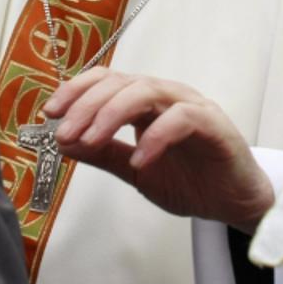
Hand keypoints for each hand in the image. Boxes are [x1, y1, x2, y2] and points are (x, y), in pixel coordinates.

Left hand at [43, 68, 274, 231]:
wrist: (232, 203)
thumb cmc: (190, 181)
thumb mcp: (135, 170)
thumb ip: (104, 154)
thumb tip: (62, 142)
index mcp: (145, 102)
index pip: (105, 80)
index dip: (76, 90)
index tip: (50, 112)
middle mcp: (166, 96)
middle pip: (120, 82)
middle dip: (86, 105)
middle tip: (65, 132)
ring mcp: (190, 106)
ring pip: (146, 91)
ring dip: (112, 114)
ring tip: (91, 140)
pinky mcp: (213, 123)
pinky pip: (180, 118)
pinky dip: (155, 136)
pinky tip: (140, 160)